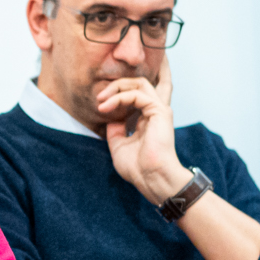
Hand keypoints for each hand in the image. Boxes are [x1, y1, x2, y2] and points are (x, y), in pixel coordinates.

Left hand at [95, 56, 188, 203]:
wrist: (151, 178)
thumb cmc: (138, 167)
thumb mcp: (119, 145)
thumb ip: (115, 128)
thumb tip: (108, 117)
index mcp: (149, 118)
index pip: (145, 93)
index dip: (132, 84)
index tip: (111, 88)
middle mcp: (156, 111)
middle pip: (143, 81)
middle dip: (120, 81)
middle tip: (100, 95)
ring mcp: (159, 109)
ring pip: (139, 82)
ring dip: (116, 87)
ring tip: (101, 100)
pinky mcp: (159, 110)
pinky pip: (136, 94)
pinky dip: (119, 97)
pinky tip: (106, 107)